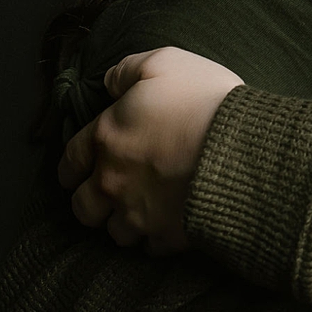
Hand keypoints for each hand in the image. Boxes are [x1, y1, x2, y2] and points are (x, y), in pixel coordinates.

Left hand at [58, 46, 244, 253]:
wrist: (241, 150)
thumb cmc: (202, 102)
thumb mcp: (164, 63)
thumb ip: (128, 70)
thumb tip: (109, 82)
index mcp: (107, 138)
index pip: (70, 159)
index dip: (70, 167)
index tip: (73, 172)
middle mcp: (113, 181)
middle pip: (83, 207)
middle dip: (89, 204)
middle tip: (102, 198)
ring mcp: (139, 213)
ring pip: (114, 233)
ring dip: (123, 223)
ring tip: (138, 214)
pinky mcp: (167, 235)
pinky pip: (151, 247)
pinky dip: (156, 239)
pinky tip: (167, 226)